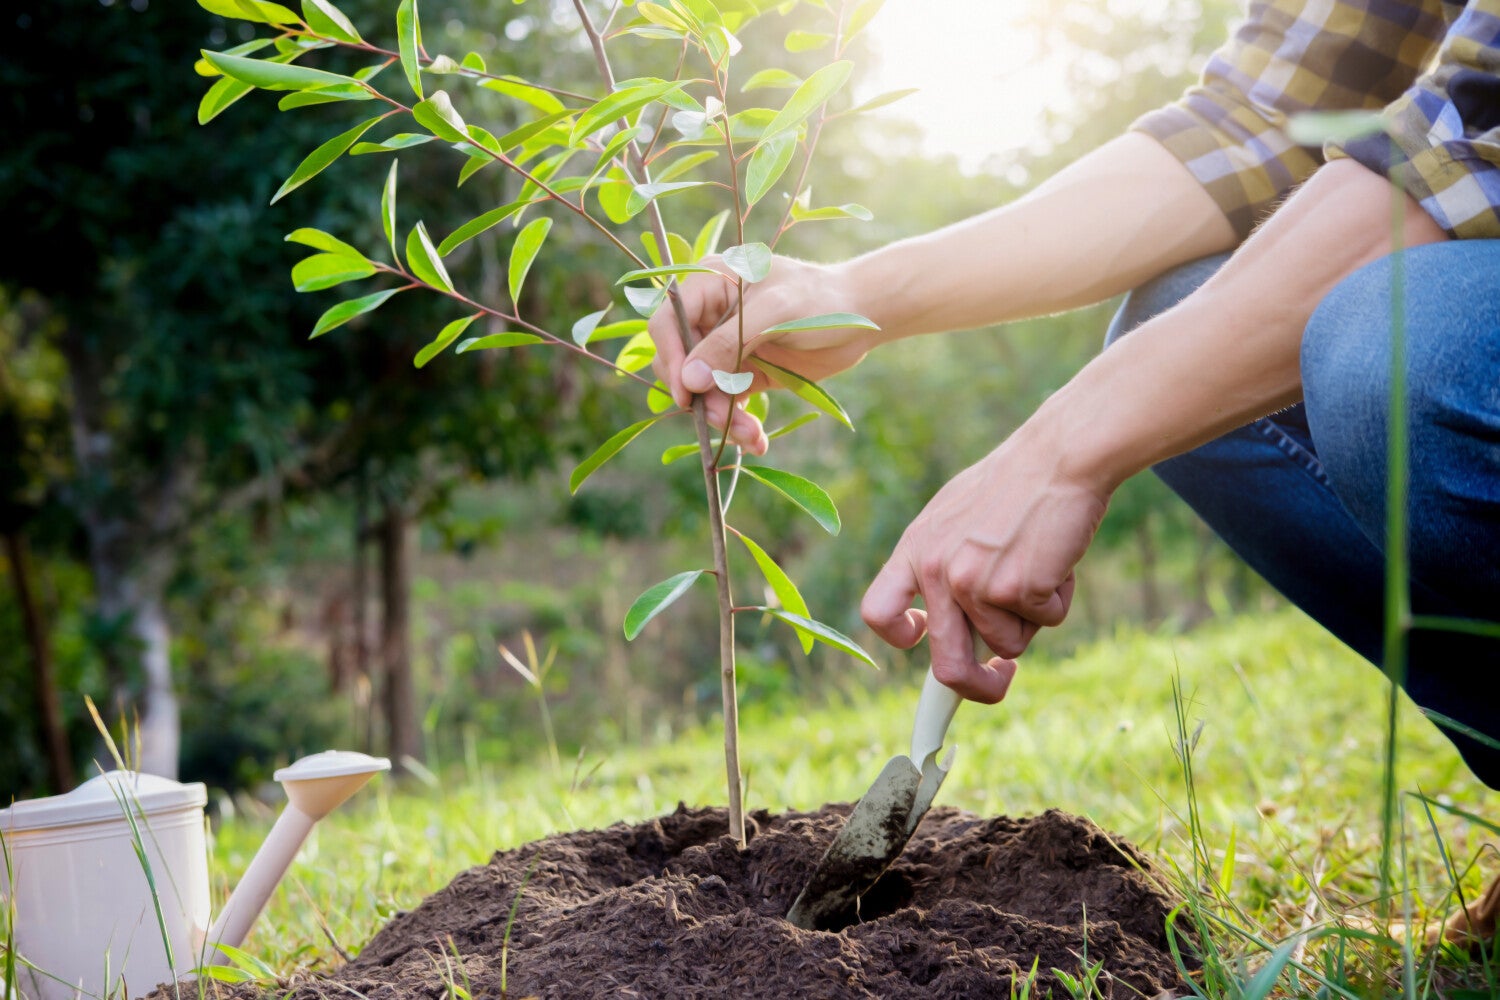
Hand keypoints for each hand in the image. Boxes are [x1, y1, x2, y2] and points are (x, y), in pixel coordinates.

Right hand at [647, 255, 879, 452]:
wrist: (862, 318)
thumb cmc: (820, 300)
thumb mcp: (775, 313)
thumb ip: (729, 343)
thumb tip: (689, 380)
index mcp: (710, 285)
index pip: (668, 322)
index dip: (671, 357)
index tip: (686, 392)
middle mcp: (711, 317)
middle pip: (681, 363)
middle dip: (700, 396)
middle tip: (722, 420)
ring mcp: (726, 348)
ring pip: (703, 391)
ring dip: (722, 417)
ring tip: (752, 436)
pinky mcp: (744, 374)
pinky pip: (727, 403)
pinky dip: (738, 424)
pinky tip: (757, 440)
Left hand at [860, 423, 1108, 702]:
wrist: (1059, 457)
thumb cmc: (1014, 485)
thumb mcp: (955, 517)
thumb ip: (944, 563)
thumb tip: (949, 623)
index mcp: (915, 550)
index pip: (878, 612)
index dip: (899, 637)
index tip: (923, 639)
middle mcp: (937, 571)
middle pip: (946, 664)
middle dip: (977, 688)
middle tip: (1000, 680)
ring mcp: (975, 583)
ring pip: (1009, 642)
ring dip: (1032, 617)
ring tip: (1040, 563)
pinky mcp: (1019, 589)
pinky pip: (1047, 622)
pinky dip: (1059, 599)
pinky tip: (1058, 558)